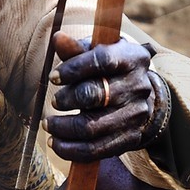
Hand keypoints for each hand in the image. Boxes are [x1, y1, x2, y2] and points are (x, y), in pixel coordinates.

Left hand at [45, 32, 161, 161]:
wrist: (141, 94)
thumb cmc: (111, 68)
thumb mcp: (98, 52)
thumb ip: (76, 48)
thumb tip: (57, 38)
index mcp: (133, 58)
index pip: (102, 61)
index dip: (74, 69)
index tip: (53, 77)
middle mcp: (139, 86)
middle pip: (95, 95)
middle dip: (67, 99)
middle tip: (54, 101)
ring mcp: (137, 115)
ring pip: (92, 127)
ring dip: (62, 128)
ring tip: (48, 124)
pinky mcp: (131, 138)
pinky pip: (96, 150)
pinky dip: (71, 149)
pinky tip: (56, 143)